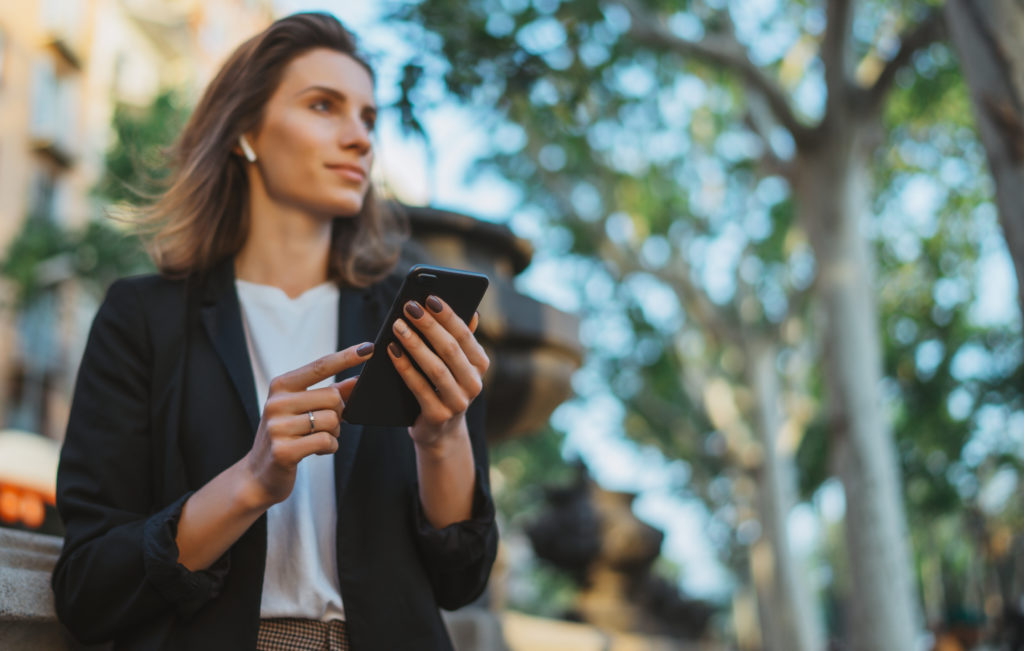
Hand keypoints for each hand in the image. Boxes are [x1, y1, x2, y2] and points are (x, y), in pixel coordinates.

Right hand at [243, 342, 372, 506]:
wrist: (259, 473)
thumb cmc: (287, 435)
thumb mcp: (303, 409)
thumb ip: (331, 393)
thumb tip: (358, 381)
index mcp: (281, 386)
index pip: (320, 366)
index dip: (346, 357)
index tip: (369, 348)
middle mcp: (276, 403)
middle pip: (333, 398)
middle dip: (339, 414)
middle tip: (327, 425)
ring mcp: (278, 427)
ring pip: (332, 421)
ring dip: (334, 433)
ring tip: (317, 438)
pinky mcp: (283, 450)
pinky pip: (326, 441)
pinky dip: (329, 447)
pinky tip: (316, 450)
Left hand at [386, 296, 488, 449]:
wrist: (439, 432)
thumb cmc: (443, 387)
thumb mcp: (455, 365)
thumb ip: (461, 340)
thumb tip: (472, 311)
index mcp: (480, 365)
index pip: (465, 335)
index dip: (447, 315)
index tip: (429, 297)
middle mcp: (474, 384)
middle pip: (450, 349)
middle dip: (428, 325)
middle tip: (409, 306)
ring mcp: (458, 402)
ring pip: (436, 368)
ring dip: (415, 344)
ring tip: (397, 325)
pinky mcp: (439, 415)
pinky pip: (419, 387)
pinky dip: (405, 368)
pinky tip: (391, 351)